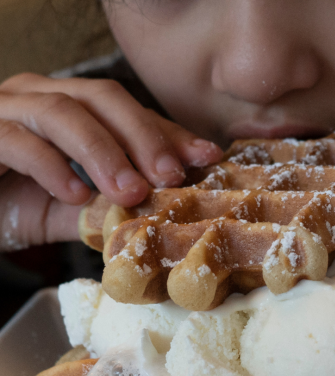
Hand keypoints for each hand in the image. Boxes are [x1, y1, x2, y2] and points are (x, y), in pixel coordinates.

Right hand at [0, 73, 222, 250]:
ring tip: (130, 191)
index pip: (131, 113)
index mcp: (76, 109)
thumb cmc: (19, 202)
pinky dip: (50, 165)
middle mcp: (44, 96)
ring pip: (62, 110)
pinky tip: (74, 194)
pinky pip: (16, 138)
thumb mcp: (77, 207)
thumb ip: (112, 204)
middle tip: (171, 176)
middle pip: (103, 97)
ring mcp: (10, 107)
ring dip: (103, 152)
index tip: (206, 156)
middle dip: (143, 136)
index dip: (170, 133)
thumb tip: (164, 210)